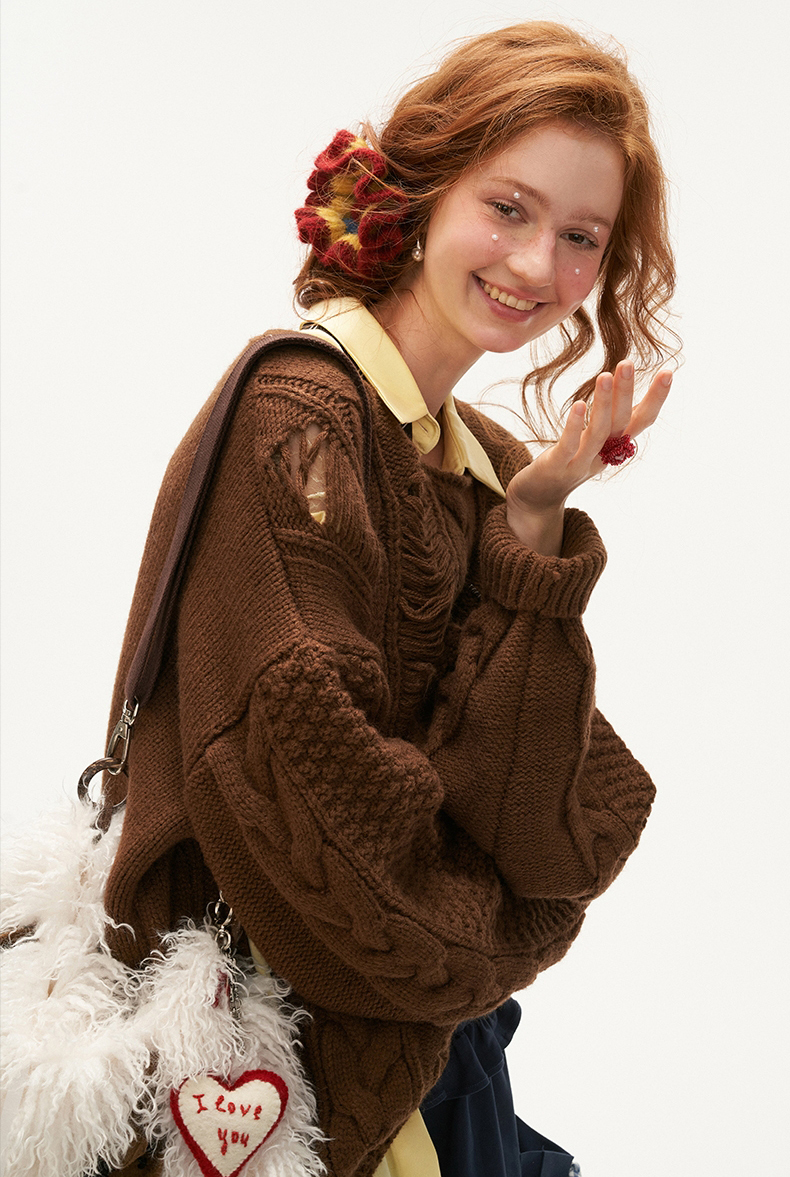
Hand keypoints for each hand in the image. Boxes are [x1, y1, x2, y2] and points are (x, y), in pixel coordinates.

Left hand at [506, 361, 672, 553]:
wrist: (538, 498)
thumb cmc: (568, 461)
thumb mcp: (594, 440)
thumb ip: (609, 418)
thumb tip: (622, 382)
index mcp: (615, 446)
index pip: (641, 421)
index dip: (655, 400)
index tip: (668, 372)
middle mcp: (603, 455)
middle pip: (620, 424)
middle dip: (625, 394)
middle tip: (628, 364)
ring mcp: (580, 463)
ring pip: (597, 434)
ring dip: (603, 405)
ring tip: (605, 376)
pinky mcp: (556, 468)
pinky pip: (569, 447)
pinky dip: (575, 427)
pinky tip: (578, 405)